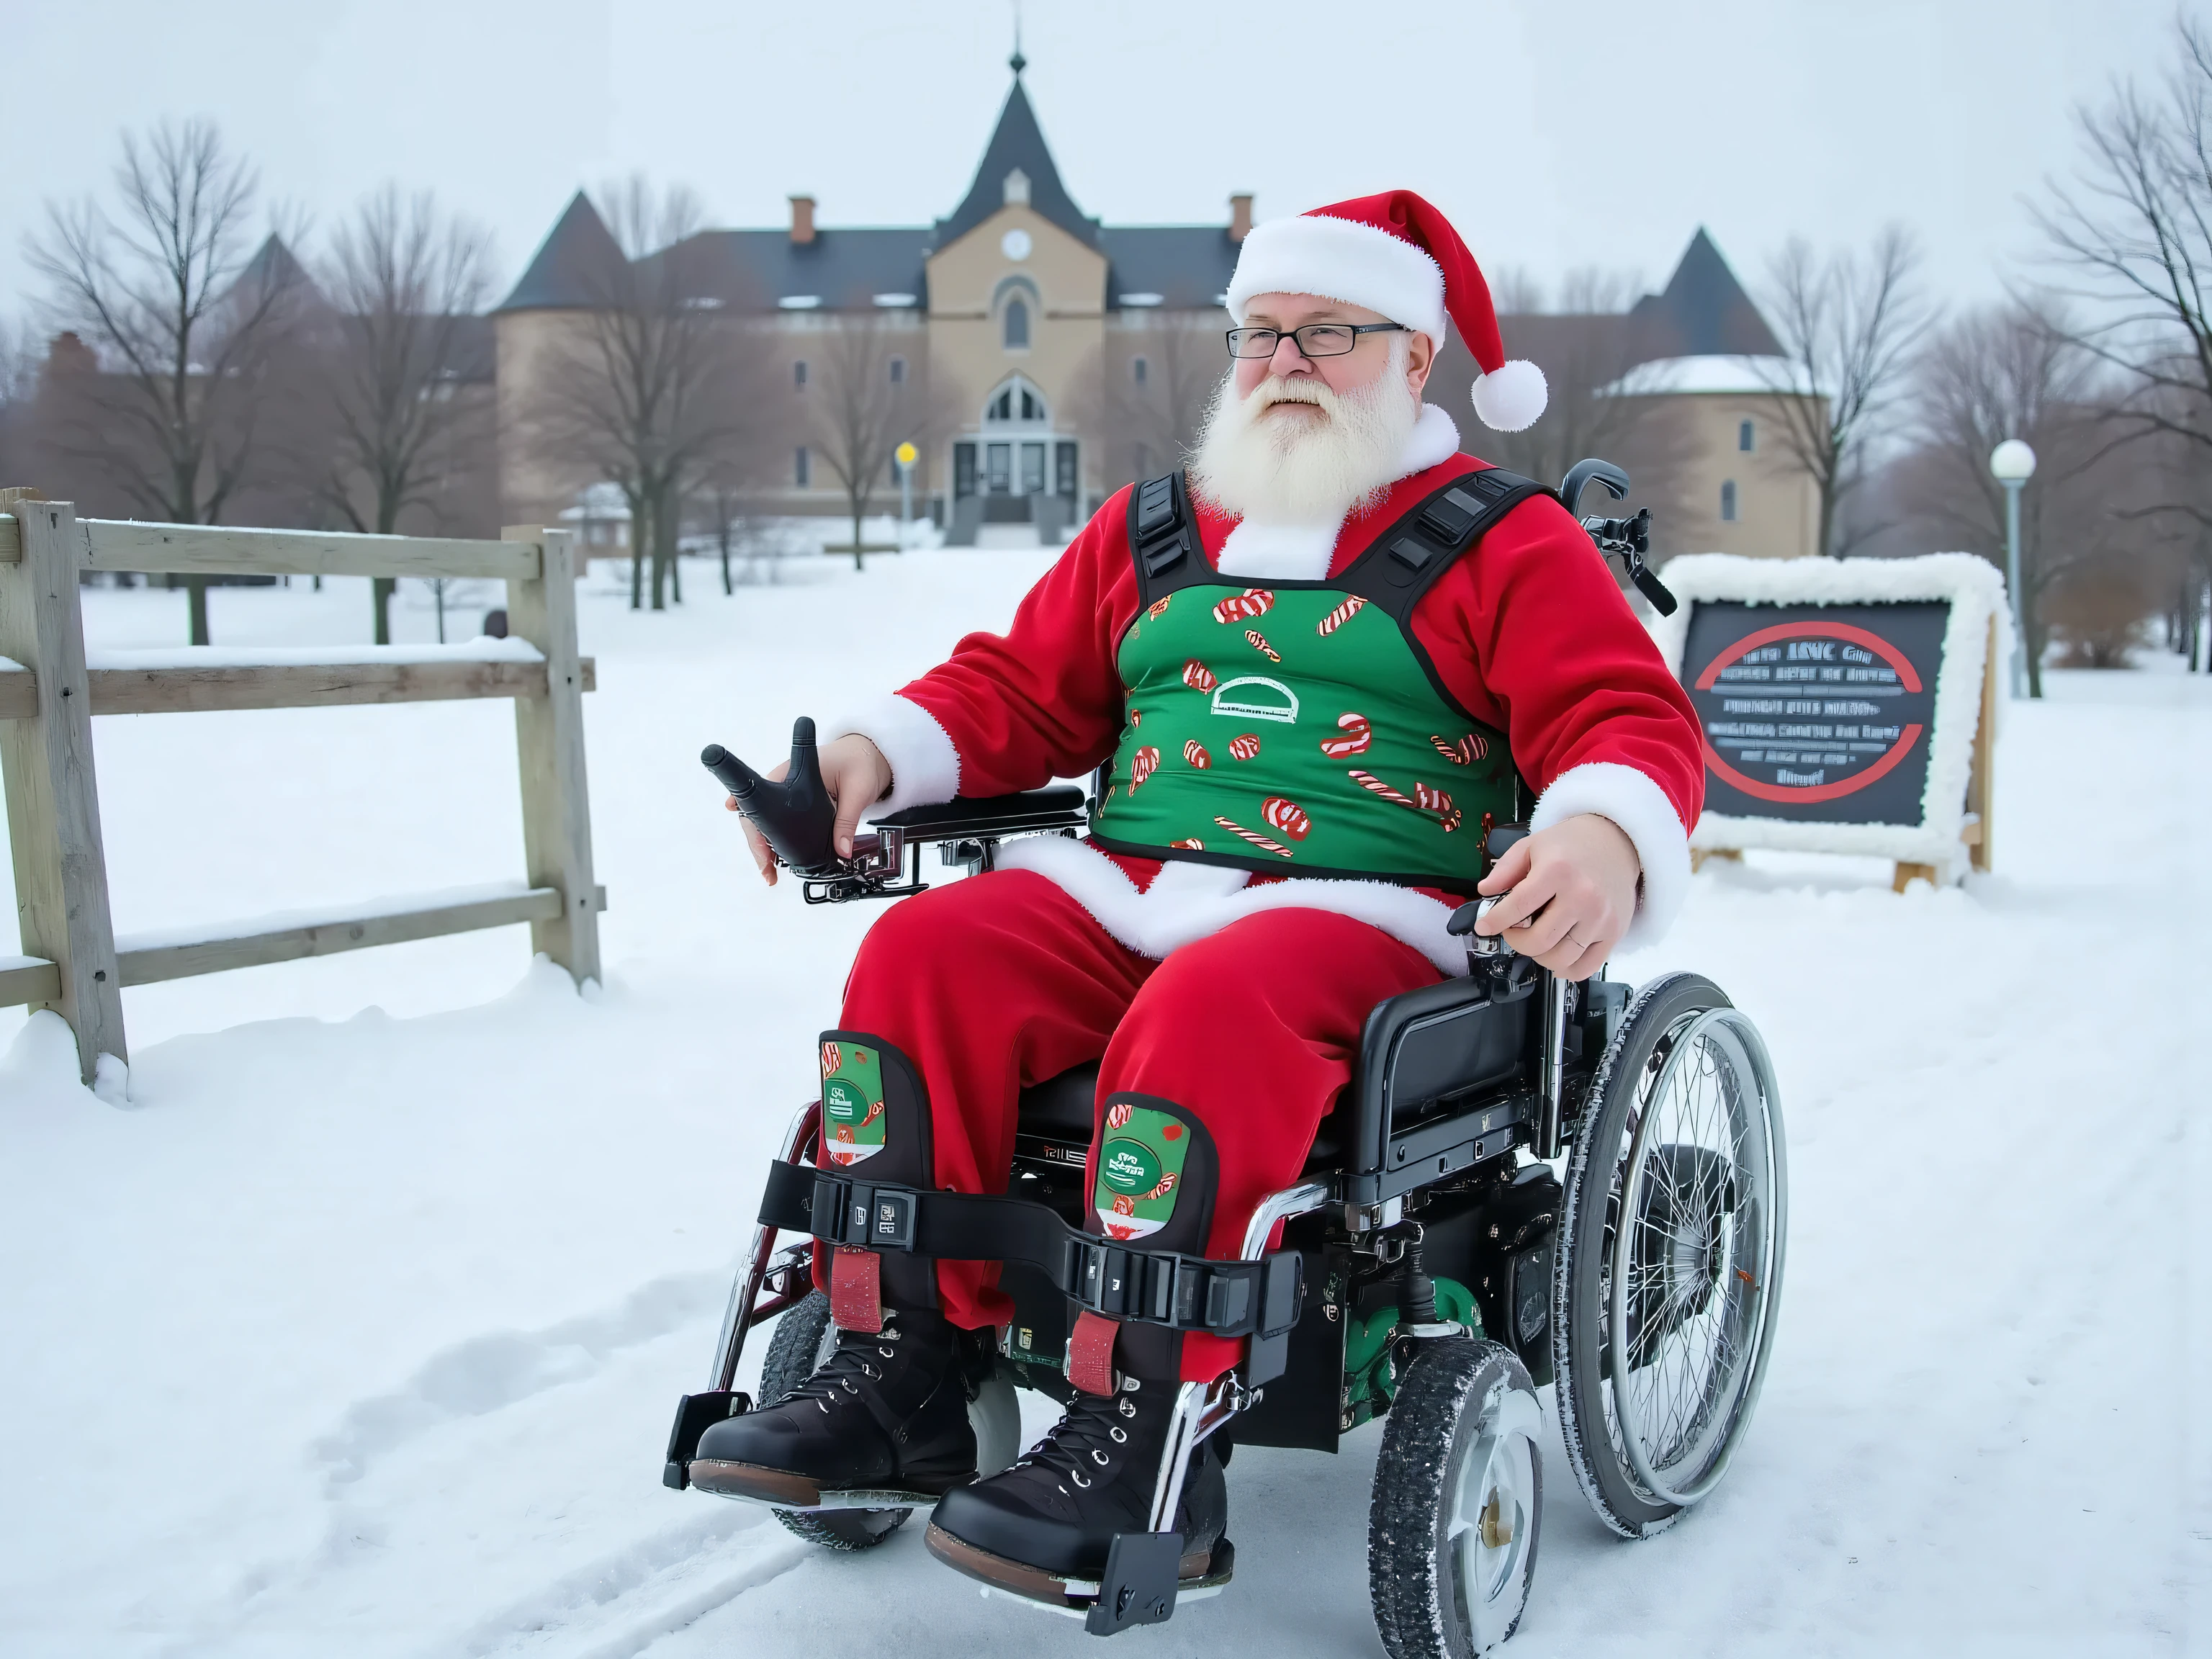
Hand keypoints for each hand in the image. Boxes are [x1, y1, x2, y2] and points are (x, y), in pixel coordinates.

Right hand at [726, 732, 891, 885]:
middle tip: (766, 868)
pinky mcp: (796, 802)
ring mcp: (787, 792)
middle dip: (757, 842)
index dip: (750, 820)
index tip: (755, 843)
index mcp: (792, 772)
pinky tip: (774, 858)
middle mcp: (783, 781)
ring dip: (763, 844)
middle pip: (757, 814)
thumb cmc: (860, 762)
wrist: (868, 753)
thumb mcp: (857, 792)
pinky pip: (777, 822)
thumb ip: (848, 821)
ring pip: (764, 821)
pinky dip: (773, 840)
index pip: (760, 797)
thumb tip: (841, 850)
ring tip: (768, 869)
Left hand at [1473, 813, 1639, 980]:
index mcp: (1557, 871)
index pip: (1518, 907)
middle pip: (1538, 940)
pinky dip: (1566, 970)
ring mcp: (1600, 918)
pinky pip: (1586, 968)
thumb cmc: (1572, 845)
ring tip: (1536, 940)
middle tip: (1514, 931)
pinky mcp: (1614, 932)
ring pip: (1559, 959)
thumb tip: (1485, 891)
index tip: (1483, 927)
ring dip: (1539, 956)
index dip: (1494, 921)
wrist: (1617, 843)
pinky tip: (1558, 956)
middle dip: (1516, 941)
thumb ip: (1505, 869)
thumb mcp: (1532, 846)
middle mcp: (1582, 896)